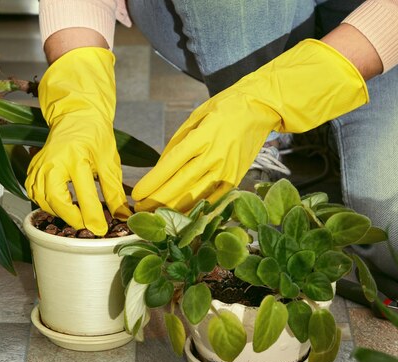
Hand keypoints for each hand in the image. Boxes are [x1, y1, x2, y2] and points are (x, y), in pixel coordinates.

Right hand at [25, 47, 131, 235]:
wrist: (76, 115)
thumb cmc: (95, 136)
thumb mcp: (110, 161)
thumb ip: (114, 190)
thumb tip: (123, 216)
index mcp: (76, 157)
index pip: (84, 194)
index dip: (93, 216)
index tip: (101, 230)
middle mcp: (54, 161)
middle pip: (56, 199)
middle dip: (71, 218)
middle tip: (86, 226)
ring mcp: (40, 164)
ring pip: (42, 199)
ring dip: (58, 212)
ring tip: (76, 216)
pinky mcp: (33, 167)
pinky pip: (34, 192)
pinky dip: (45, 203)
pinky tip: (59, 205)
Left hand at [132, 39, 368, 211]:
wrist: (260, 108)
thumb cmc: (224, 108)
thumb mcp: (196, 116)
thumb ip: (178, 142)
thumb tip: (160, 167)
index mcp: (202, 137)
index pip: (171, 165)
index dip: (152, 182)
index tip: (137, 193)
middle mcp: (214, 156)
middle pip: (180, 184)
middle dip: (157, 200)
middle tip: (139, 210)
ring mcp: (227, 170)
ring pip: (195, 196)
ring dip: (173, 209)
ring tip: (155, 216)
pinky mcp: (236, 178)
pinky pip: (214, 199)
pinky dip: (197, 209)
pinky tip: (181, 217)